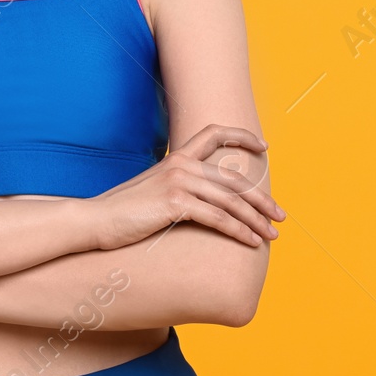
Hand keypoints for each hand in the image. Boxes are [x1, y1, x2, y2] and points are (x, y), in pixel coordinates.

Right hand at [88, 125, 284, 249]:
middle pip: (233, 178)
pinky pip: (218, 217)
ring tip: (271, 235)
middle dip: (261, 199)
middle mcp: (181, 165)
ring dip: (256, 220)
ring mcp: (178, 182)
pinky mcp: (175, 203)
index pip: (214, 133)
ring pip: (230, 200)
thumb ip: (176, 187)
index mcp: (176, 158)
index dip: (241, 136)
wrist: (95, 220)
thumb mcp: (152, 191)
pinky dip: (238, 231)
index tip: (264, 146)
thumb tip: (199, 200)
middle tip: (280, 216)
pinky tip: (250, 242)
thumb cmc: (122, 212)